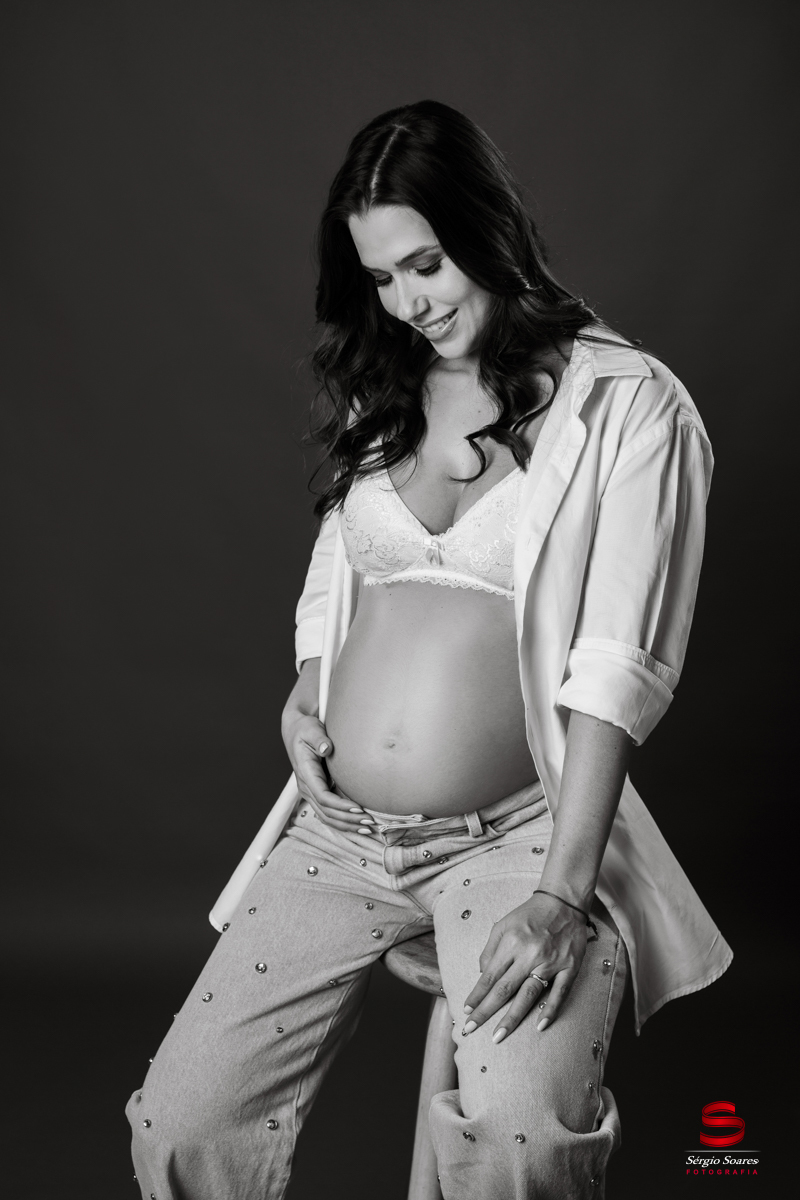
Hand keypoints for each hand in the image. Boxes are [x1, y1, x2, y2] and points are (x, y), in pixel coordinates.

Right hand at [281, 663, 375, 834]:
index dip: (340, 806)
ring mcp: (311, 792)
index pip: (323, 797)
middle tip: (370, 822)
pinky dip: (343, 821)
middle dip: (348, 819)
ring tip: (367, 828)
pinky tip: (358, 825)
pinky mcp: (318, 792)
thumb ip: (318, 738)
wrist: (296, 731)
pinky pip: (328, 813)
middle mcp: (306, 787)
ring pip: (327, 817)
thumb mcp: (310, 729)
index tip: (358, 809)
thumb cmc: (305, 729)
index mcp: (305, 773)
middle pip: (326, 812)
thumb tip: (325, 748)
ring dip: (346, 825)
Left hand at [461, 891, 588, 1041]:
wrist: (563, 902)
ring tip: (498, 1036)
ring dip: (512, 1018)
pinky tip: (540, 1026)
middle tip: (470, 1030)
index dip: (477, 996)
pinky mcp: (569, 967)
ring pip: (528, 994)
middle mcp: (529, 954)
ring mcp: (550, 962)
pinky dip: (550, 1010)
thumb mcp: (503, 925)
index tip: (466, 1012)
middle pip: (504, 989)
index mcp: (510, 943)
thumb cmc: (529, 915)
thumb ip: (490, 950)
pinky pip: (559, 992)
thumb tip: (482, 976)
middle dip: (485, 1011)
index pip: (489, 976)